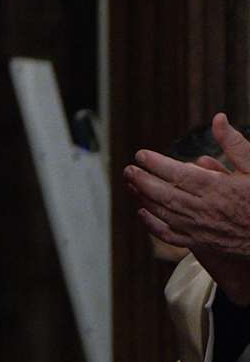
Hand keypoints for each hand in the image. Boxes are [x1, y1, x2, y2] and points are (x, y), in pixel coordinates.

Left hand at [127, 113, 249, 265]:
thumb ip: (234, 144)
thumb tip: (218, 118)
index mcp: (219, 188)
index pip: (179, 174)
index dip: (156, 164)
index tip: (141, 154)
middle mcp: (207, 209)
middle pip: (166, 194)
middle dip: (143, 180)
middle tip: (128, 169)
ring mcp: (203, 228)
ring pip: (165, 213)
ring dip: (144, 199)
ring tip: (130, 185)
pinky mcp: (204, 242)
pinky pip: (172, 236)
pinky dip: (154, 226)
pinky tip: (143, 213)